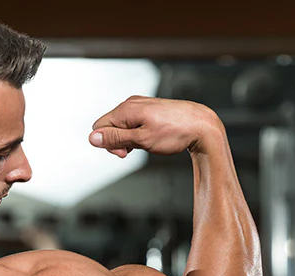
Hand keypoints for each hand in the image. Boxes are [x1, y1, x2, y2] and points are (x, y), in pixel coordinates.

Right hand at [88, 96, 223, 157]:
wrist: (201, 126)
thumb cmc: (175, 133)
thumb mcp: (141, 140)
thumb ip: (115, 139)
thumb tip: (92, 138)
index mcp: (126, 109)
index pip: (99, 127)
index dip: (108, 144)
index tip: (126, 153)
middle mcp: (131, 103)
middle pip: (109, 126)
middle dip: (117, 142)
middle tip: (135, 151)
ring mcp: (141, 105)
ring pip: (121, 125)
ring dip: (128, 139)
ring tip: (145, 144)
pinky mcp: (149, 109)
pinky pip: (133, 122)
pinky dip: (137, 133)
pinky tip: (150, 138)